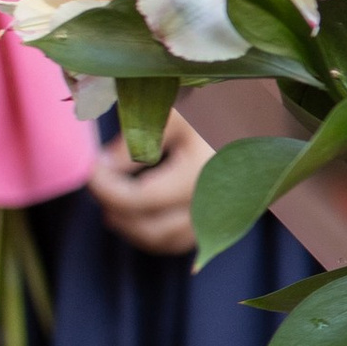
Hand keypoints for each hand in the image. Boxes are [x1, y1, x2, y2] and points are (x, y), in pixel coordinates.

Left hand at [87, 111, 208, 256]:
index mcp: (201, 173)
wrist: (254, 111)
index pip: (140, 198)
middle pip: (149, 227)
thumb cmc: (212, 104)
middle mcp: (213, 203)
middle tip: (100, 182)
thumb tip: (103, 166)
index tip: (92, 167)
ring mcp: (219, 216)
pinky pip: (179, 241)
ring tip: (112, 200)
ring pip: (164, 240)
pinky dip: (152, 232)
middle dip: (116, 208)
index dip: (106, 188)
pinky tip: (136, 213)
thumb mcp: (170, 112)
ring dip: (132, 225)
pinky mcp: (220, 220)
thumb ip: (135, 140)